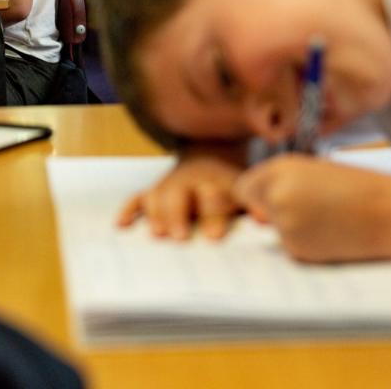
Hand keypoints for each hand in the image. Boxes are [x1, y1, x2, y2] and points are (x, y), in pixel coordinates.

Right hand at [116, 147, 246, 239]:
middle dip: (180, 215)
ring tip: (157, 234)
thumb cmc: (229, 184)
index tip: (214, 237)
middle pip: (183, 195)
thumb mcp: (245, 189)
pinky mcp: (154, 190)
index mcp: (219, 181)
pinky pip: (138, 197)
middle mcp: (192, 182)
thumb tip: (269, 221)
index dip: (215, 214)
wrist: (210, 153)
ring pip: (160, 196)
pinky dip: (129, 209)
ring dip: (157, 214)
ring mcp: (171, 185)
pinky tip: (121, 225)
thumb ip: (255, 204)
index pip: (216, 194)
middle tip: (180, 236)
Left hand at [232, 156, 390, 262]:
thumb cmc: (358, 188)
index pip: (245, 187)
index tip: (278, 195)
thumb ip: (281, 184)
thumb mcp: (315, 171)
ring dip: (291, 227)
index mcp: (281, 169)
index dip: (260, 193)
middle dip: (273, 210)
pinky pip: (289, 247)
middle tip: (312, 206)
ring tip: (328, 217)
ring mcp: (285, 225)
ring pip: (273, 229)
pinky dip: (305, 244)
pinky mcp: (297, 249)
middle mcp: (276, 195)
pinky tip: (331, 234)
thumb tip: (254, 218)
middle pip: (255, 209)